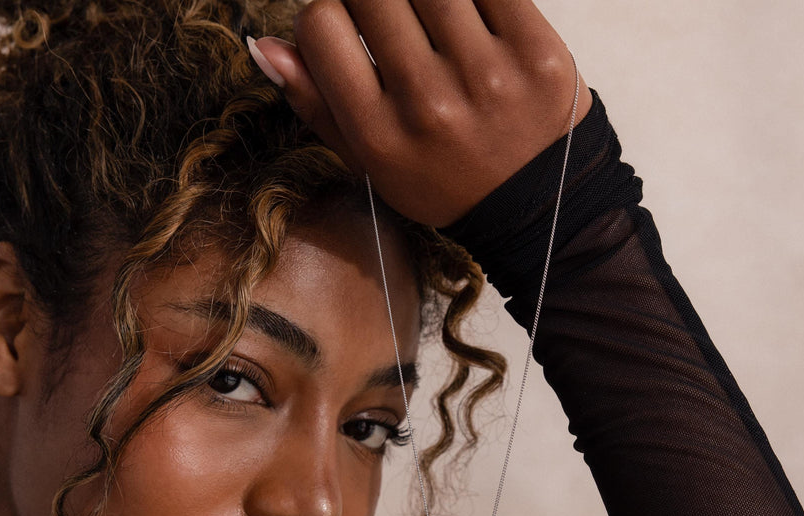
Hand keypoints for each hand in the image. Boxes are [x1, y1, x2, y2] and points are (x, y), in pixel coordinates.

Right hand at [250, 0, 590, 227]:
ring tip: (428, 20)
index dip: (327, 15)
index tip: (347, 28)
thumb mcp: (374, 165)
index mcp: (381, 137)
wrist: (538, 207)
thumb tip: (265, 44)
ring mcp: (486, 76)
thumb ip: (317, 105)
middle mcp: (429, 105)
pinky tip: (466, 16)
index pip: (321, 24)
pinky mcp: (536, 50)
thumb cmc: (445, 181)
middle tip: (390, 19)